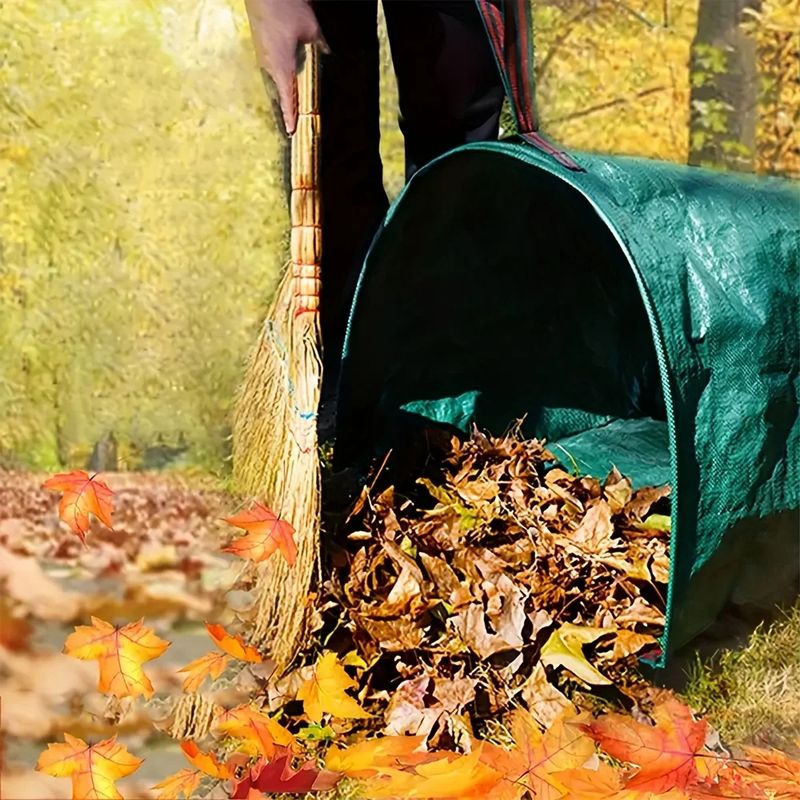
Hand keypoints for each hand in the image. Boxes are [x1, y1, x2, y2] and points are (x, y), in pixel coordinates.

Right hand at [244, 0, 328, 134]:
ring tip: (291, 103)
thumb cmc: (285, 8)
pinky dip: (280, 76)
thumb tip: (326, 53)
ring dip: (284, 91)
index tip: (291, 131)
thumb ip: (319, 45)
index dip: (290, 116)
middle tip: (293, 123)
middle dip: (288, 108)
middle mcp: (270, 65)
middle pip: (281, 93)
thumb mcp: (311, 28)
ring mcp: (263, 56)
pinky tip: (286, 75)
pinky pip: (271, 68)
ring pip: (276, 80)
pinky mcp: (260, 46)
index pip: (288, 98)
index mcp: (282, 65)